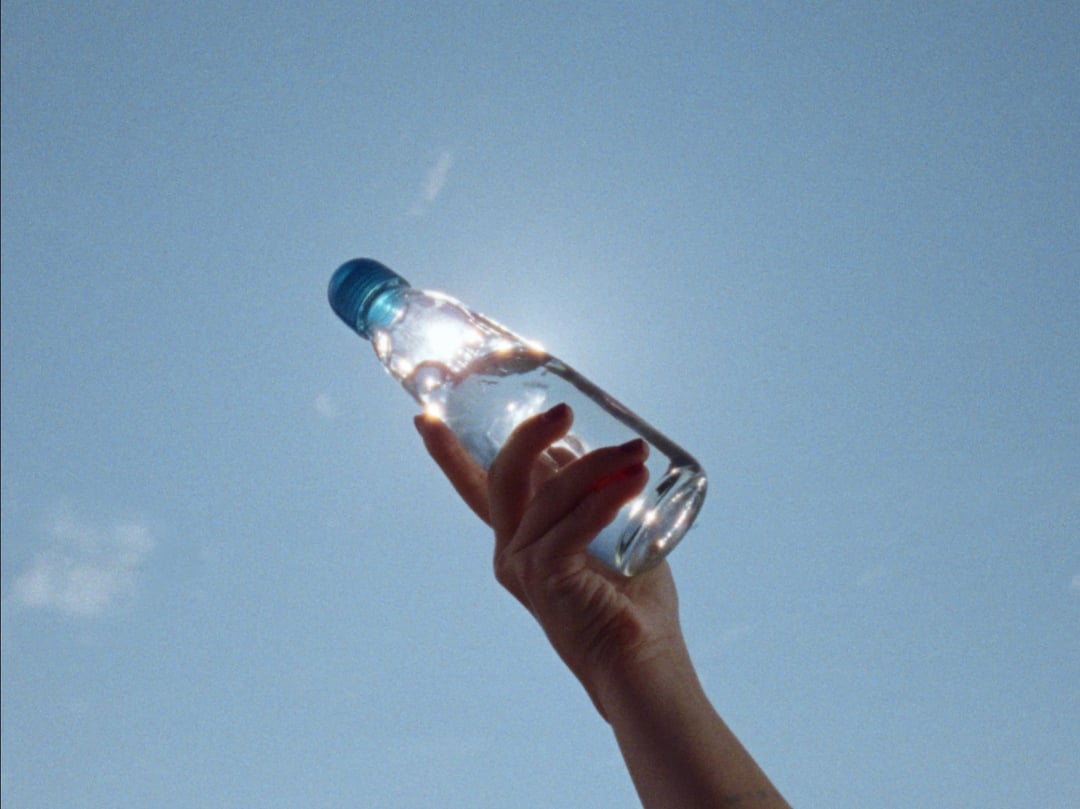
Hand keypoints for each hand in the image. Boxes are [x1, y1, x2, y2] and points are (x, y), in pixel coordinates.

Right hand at [414, 403, 684, 715]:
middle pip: (501, 476)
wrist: (640, 665)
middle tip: (564, 409)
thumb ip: (588, 495)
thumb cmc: (632, 603)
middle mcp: (510, 552)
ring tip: (636, 454)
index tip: (426, 416)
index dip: (450, 452)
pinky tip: (634, 482)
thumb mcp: (607, 534)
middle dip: (528, 434)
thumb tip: (582, 445)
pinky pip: (573, 520)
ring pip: (548, 492)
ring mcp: (522, 566)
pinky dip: (606, 495)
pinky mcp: (545, 577)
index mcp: (519, 541)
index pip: (477, 488)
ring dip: (596, 463)